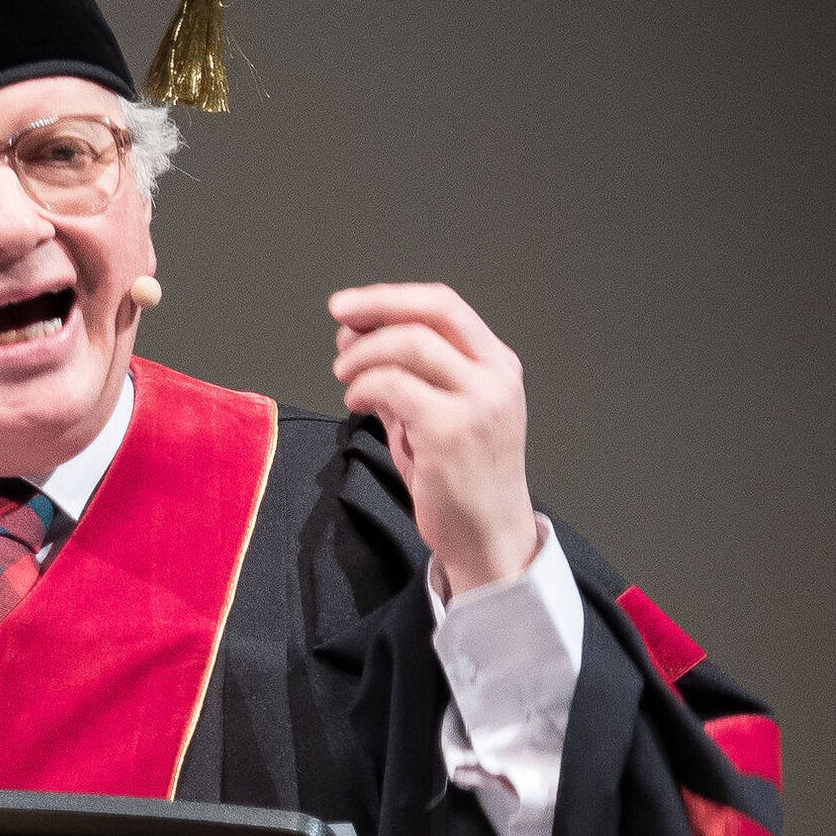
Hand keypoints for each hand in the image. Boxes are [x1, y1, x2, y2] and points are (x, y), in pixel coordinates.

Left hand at [330, 283, 539, 596]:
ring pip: (409, 343)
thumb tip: (356, 339)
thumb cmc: (460, 480)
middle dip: (375, 306)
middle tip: (338, 318)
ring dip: (363, 354)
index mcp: (497, 365)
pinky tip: (356, 404)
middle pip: (430, 312)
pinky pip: (392, 386)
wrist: (488, 538)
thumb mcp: (437, 415)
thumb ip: (406, 376)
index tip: (350, 305)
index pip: (444, 306)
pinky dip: (363, 387)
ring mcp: (478, 402)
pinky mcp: (451, 430)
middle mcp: (494, 377)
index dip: (391, 297)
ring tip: (345, 376)